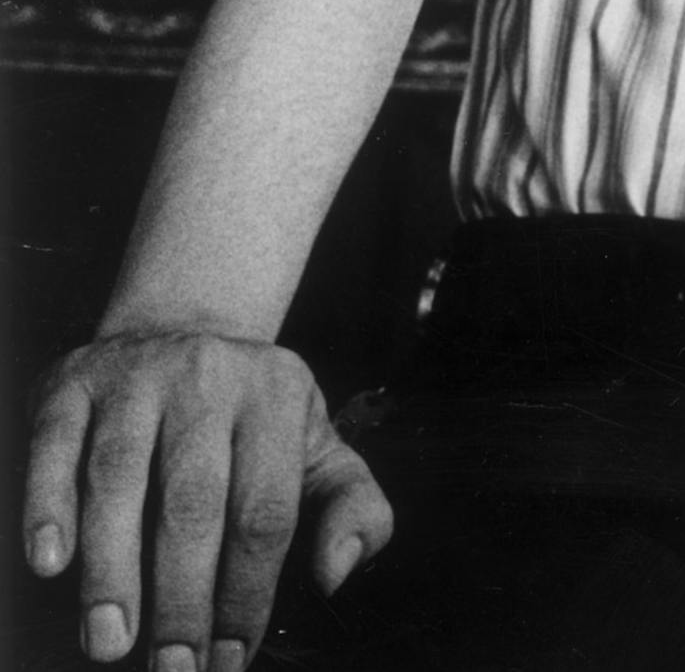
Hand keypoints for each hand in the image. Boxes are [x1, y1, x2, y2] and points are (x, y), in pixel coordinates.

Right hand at [21, 332, 392, 670]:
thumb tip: (337, 574)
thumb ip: (352, 507)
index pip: (265, 509)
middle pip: (193, 499)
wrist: (184, 330)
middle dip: (181, 596)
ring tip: (110, 641)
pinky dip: (48, 505)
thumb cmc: (250, 418)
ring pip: (119, 475)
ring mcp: (138, 373)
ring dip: (112, 567)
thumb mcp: (315, 447)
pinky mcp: (74, 380)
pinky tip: (51, 562)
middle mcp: (210, 374)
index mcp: (277, 394)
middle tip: (171, 668)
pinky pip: (56, 444)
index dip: (247, 592)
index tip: (227, 659)